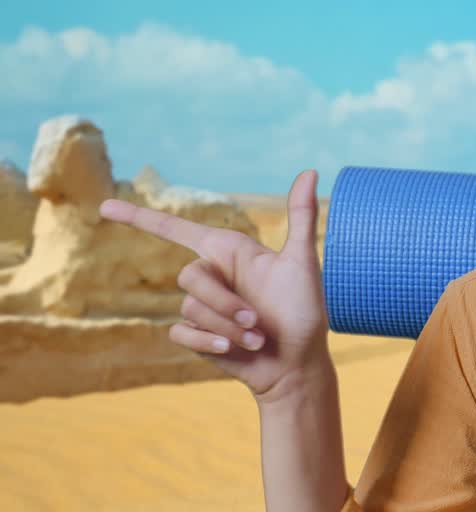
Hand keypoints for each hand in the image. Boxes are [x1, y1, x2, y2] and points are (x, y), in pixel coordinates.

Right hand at [99, 169, 331, 404]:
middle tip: (257, 320)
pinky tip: (233, 350)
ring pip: (189, 309)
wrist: (297, 363)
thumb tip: (310, 171)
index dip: (139, 217)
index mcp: (229, 252)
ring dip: (227, 327)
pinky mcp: (195, 335)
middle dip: (224, 303)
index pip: (177, 230)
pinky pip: (181, 333)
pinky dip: (209, 342)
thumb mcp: (302, 263)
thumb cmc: (304, 311)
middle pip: (189, 278)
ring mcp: (201, 307)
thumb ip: (301, 217)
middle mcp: (211, 276)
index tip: (104, 207)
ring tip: (258, 339)